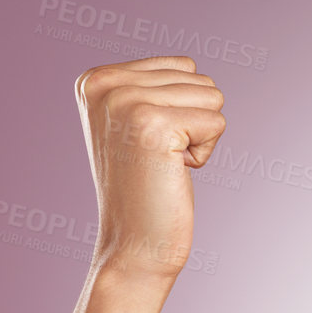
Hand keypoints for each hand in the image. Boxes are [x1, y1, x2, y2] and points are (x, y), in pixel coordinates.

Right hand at [73, 55, 226, 281]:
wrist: (133, 246)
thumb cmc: (145, 189)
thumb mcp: (136, 125)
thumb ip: (154, 87)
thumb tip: (190, 66)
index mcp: (95, 79)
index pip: (182, 66)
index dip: (181, 111)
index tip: (149, 145)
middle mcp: (104, 84)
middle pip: (199, 79)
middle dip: (192, 124)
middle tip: (157, 160)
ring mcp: (126, 102)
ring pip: (212, 96)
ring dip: (198, 138)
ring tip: (163, 165)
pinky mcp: (152, 125)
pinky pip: (217, 121)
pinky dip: (204, 153)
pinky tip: (172, 173)